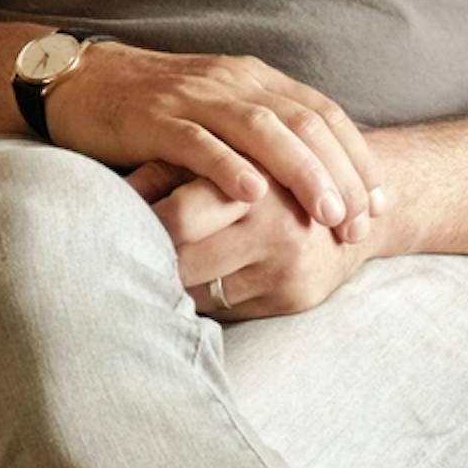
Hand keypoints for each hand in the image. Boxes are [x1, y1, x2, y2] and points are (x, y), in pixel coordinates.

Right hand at [46, 43, 385, 241]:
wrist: (78, 81)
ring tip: (325, 214)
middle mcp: (231, 82)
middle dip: (339, 174)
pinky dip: (229, 167)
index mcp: (252, 79)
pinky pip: (198, 142)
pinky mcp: (153, 118)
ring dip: (301, 172)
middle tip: (358, 222)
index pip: (322, 113)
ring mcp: (192, 98)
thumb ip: (260, 134)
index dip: (356, 157)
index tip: (378, 203)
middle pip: (304, 123)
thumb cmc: (151, 108)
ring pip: (262, 130)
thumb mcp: (216, 110)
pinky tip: (253, 196)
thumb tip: (314, 181)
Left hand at [128, 161, 379, 320]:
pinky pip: (226, 309)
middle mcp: (276, 229)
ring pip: (200, 292)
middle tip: (114, 255)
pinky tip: (195, 281)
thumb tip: (116, 192)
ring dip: (171, 283)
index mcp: (255, 182)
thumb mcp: (225, 159)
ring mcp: (288, 270)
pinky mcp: (295, 300)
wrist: (357, 205)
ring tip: (148, 268)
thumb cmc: (271, 175)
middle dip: (149, 259)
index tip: (110, 222)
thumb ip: (170, 169)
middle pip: (184, 261)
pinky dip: (203, 297)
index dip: (141, 222)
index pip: (179, 217)